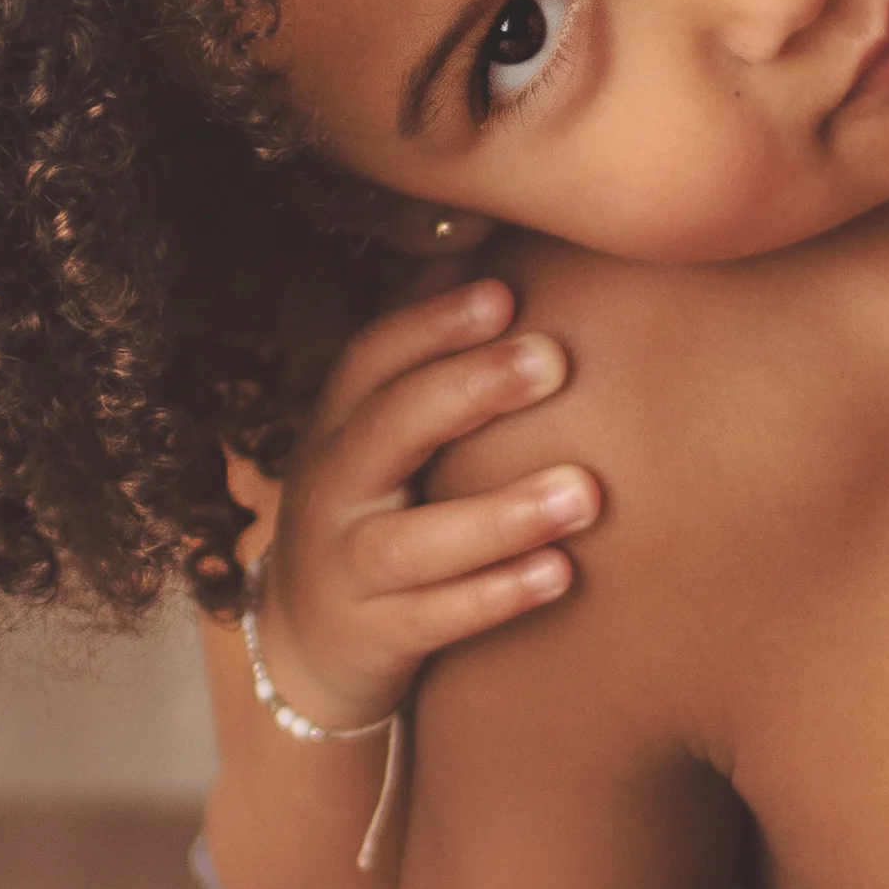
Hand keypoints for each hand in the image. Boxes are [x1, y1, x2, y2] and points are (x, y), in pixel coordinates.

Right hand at [236, 282, 596, 735]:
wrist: (304, 645)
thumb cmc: (372, 508)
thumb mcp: (379, 430)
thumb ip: (423, 350)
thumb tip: (479, 244)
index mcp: (338, 424)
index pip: (371, 360)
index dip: (431, 324)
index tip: (503, 292)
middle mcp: (332, 489)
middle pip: (386, 430)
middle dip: (467, 391)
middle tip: (553, 361)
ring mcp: (347, 568)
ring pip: (412, 540)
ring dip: (500, 514)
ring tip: (584, 491)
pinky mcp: (374, 636)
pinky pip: (433, 620)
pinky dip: (494, 598)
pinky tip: (561, 574)